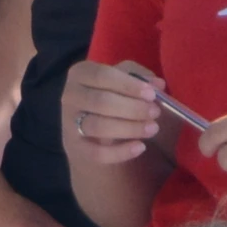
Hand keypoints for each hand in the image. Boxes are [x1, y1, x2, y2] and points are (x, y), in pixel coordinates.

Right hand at [61, 59, 175, 172]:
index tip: (151, 94)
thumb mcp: (121, 79)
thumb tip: (158, 84)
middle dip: (132, 108)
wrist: (87, 126)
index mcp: (81, 73)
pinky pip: (96, 153)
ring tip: (152, 128)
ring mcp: (69, 123)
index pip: (103, 75)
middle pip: (101, 102)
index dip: (129, 85)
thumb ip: (139, 77)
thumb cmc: (109, 94)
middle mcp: (70, 96)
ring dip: (129, 128)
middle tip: (155, 113)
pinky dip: (120, 152)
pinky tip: (140, 147)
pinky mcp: (75, 147)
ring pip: (98, 126)